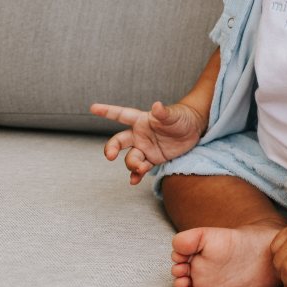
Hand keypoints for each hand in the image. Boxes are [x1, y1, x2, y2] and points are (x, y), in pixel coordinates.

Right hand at [89, 101, 205, 184]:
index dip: (107, 111)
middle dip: (111, 148)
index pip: (121, 115)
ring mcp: (145, 148)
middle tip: (109, 156)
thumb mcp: (173, 115)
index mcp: (141, 121)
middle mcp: (139, 135)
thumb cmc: (182, 117)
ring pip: (130, 158)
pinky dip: (136, 175)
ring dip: (132, 164)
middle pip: (118, 142)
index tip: (93, 108)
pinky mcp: (153, 159)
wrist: (194, 130)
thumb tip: (157, 106)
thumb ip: (163, 113)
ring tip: (140, 168)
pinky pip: (141, 168)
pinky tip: (134, 181)